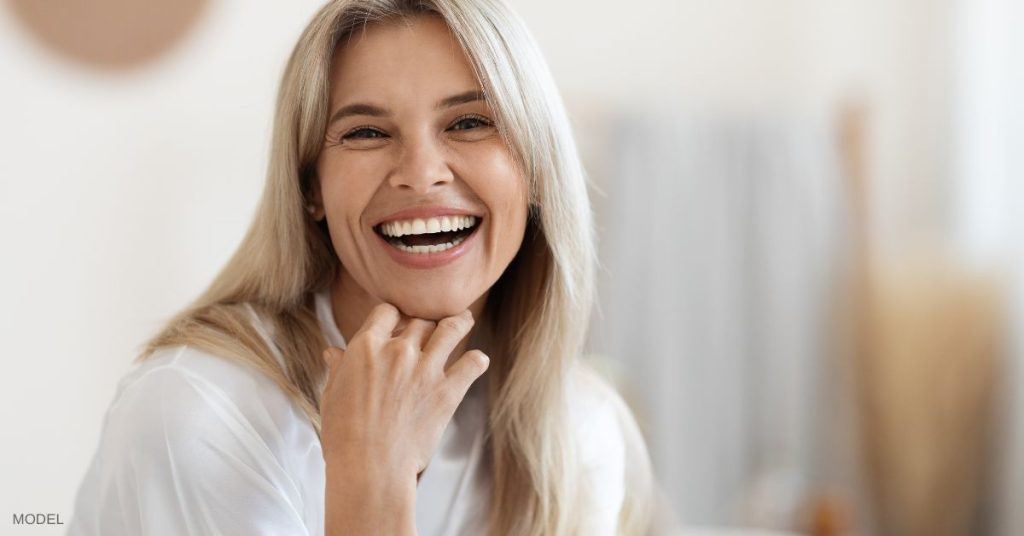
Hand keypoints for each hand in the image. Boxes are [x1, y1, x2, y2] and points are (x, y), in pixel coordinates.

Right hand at [319, 303, 488, 479]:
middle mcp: (398, 351)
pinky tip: (476, 361)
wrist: (368, 467)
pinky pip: (472, 363)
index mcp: (366, 347)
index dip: (394, 315)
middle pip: (420, 320)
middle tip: (431, 328)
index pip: (386, 311)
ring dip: (459, 322)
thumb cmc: (344, 435)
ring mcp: (426, 369)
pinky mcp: (447, 391)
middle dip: (425, 323)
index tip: (399, 322)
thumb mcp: (332, 396)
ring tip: (464, 320)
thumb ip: (339, 369)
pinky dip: (476, 360)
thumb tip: (334, 352)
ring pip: (451, 329)